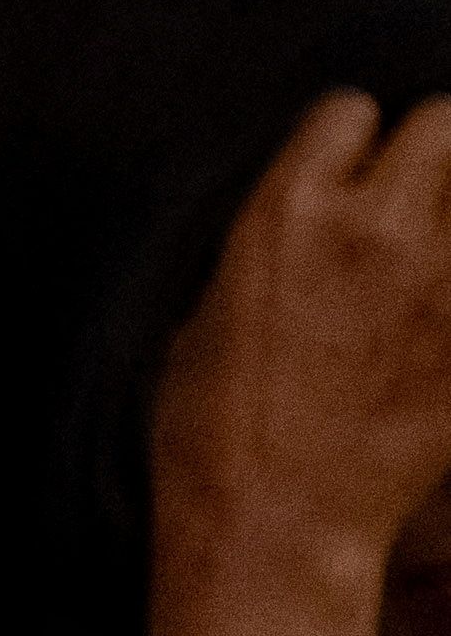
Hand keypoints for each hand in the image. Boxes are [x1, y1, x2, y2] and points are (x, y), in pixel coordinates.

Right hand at [149, 92, 450, 635]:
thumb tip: (306, 225)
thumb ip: (271, 250)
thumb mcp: (207, 316)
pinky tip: (440, 317)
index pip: (349, 113)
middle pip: (442, 124)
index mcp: (285, 214)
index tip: (347, 177)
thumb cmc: (215, 431)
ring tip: (432, 263)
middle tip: (415, 203)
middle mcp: (374, 227)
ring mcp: (443, 278)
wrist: (276, 522)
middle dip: (429, 155)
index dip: (348, 145)